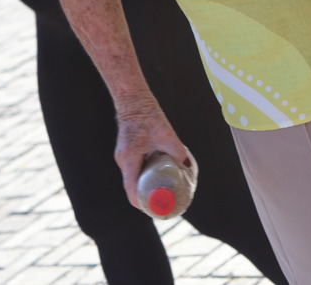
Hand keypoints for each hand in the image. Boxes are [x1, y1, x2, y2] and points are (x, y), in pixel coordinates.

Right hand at [112, 95, 188, 209]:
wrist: (133, 100)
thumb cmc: (147, 115)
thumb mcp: (167, 134)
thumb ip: (178, 151)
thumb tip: (188, 166)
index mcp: (129, 159)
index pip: (132, 190)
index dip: (142, 204)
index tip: (155, 210)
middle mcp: (123, 161)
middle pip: (132, 187)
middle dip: (146, 198)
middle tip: (162, 204)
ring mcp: (123, 157)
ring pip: (132, 179)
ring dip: (144, 188)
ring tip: (160, 194)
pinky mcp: (126, 152)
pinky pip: (133, 171)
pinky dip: (142, 178)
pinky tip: (154, 179)